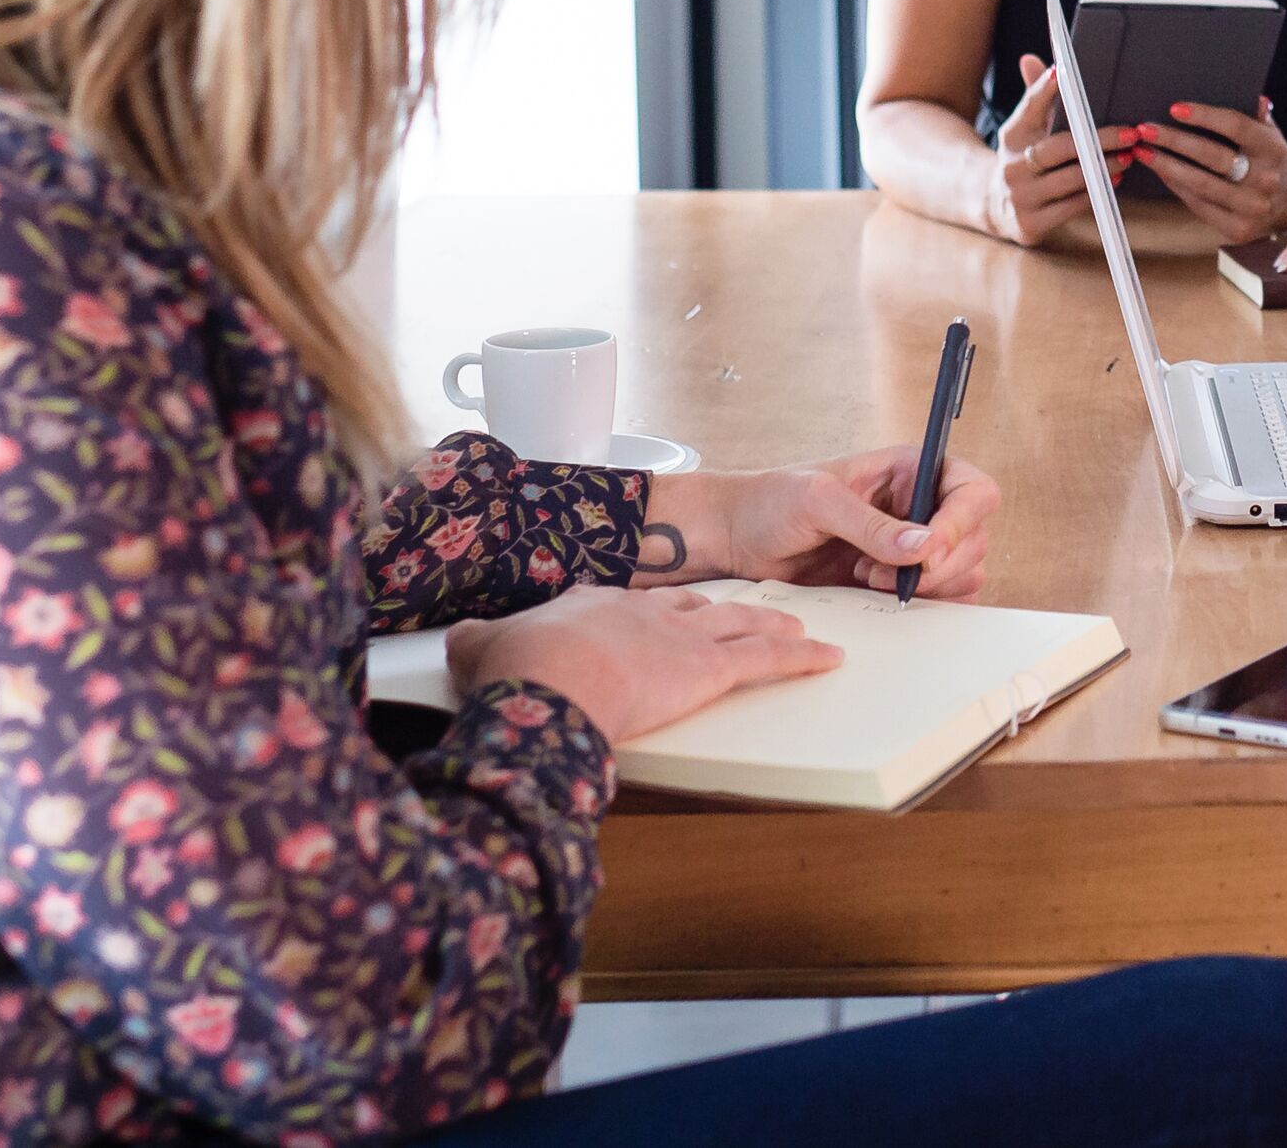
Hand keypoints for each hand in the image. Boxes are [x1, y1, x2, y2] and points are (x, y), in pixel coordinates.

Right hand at [447, 583, 842, 743]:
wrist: (547, 682)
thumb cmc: (517, 672)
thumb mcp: (481, 648)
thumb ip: (478, 641)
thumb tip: (460, 639)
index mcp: (596, 605)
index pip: (632, 605)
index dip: (648, 615)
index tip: (653, 621)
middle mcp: (648, 611)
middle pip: (695, 607)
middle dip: (720, 612)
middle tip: (739, 614)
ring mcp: (682, 636)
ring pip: (740, 624)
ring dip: (770, 624)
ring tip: (793, 624)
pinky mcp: (709, 668)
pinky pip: (769, 660)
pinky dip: (801, 658)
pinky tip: (826, 657)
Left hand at [639, 448, 1001, 599]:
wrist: (737, 538)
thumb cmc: (771, 501)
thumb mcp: (818, 500)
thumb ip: (872, 524)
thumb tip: (924, 546)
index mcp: (911, 469)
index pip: (974, 491)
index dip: (961, 522)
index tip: (927, 549)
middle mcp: (920, 505)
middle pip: (974, 539)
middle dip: (936, 564)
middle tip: (883, 571)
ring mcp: (911, 546)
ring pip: (963, 572)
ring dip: (923, 586)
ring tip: (869, 576)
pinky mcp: (897, 580)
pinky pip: (938, 598)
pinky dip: (916, 604)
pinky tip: (870, 591)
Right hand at [979, 56, 1130, 246]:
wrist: (994, 205)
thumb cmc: (1023, 158)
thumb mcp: (1024, 128)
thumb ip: (1035, 96)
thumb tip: (1032, 59)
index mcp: (1012, 135)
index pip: (1029, 107)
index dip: (1045, 90)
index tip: (1064, 73)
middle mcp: (1011, 165)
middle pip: (1060, 147)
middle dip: (1099, 140)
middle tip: (1129, 134)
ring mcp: (1019, 197)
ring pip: (1071, 180)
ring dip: (1105, 169)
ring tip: (1128, 158)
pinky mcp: (1030, 224)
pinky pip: (1071, 207)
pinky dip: (1095, 195)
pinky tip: (1113, 183)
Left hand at [1133, 95, 1286, 241]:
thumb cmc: (1270, 159)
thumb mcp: (1270, 134)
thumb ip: (1257, 116)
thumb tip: (1252, 96)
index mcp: (1272, 149)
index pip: (1236, 127)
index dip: (1204, 116)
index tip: (1174, 109)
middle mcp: (1265, 178)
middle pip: (1212, 156)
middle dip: (1174, 141)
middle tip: (1146, 130)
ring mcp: (1252, 206)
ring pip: (1201, 184)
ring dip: (1167, 167)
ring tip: (1144, 152)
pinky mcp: (1239, 228)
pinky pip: (1200, 205)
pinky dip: (1177, 188)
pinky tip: (1162, 173)